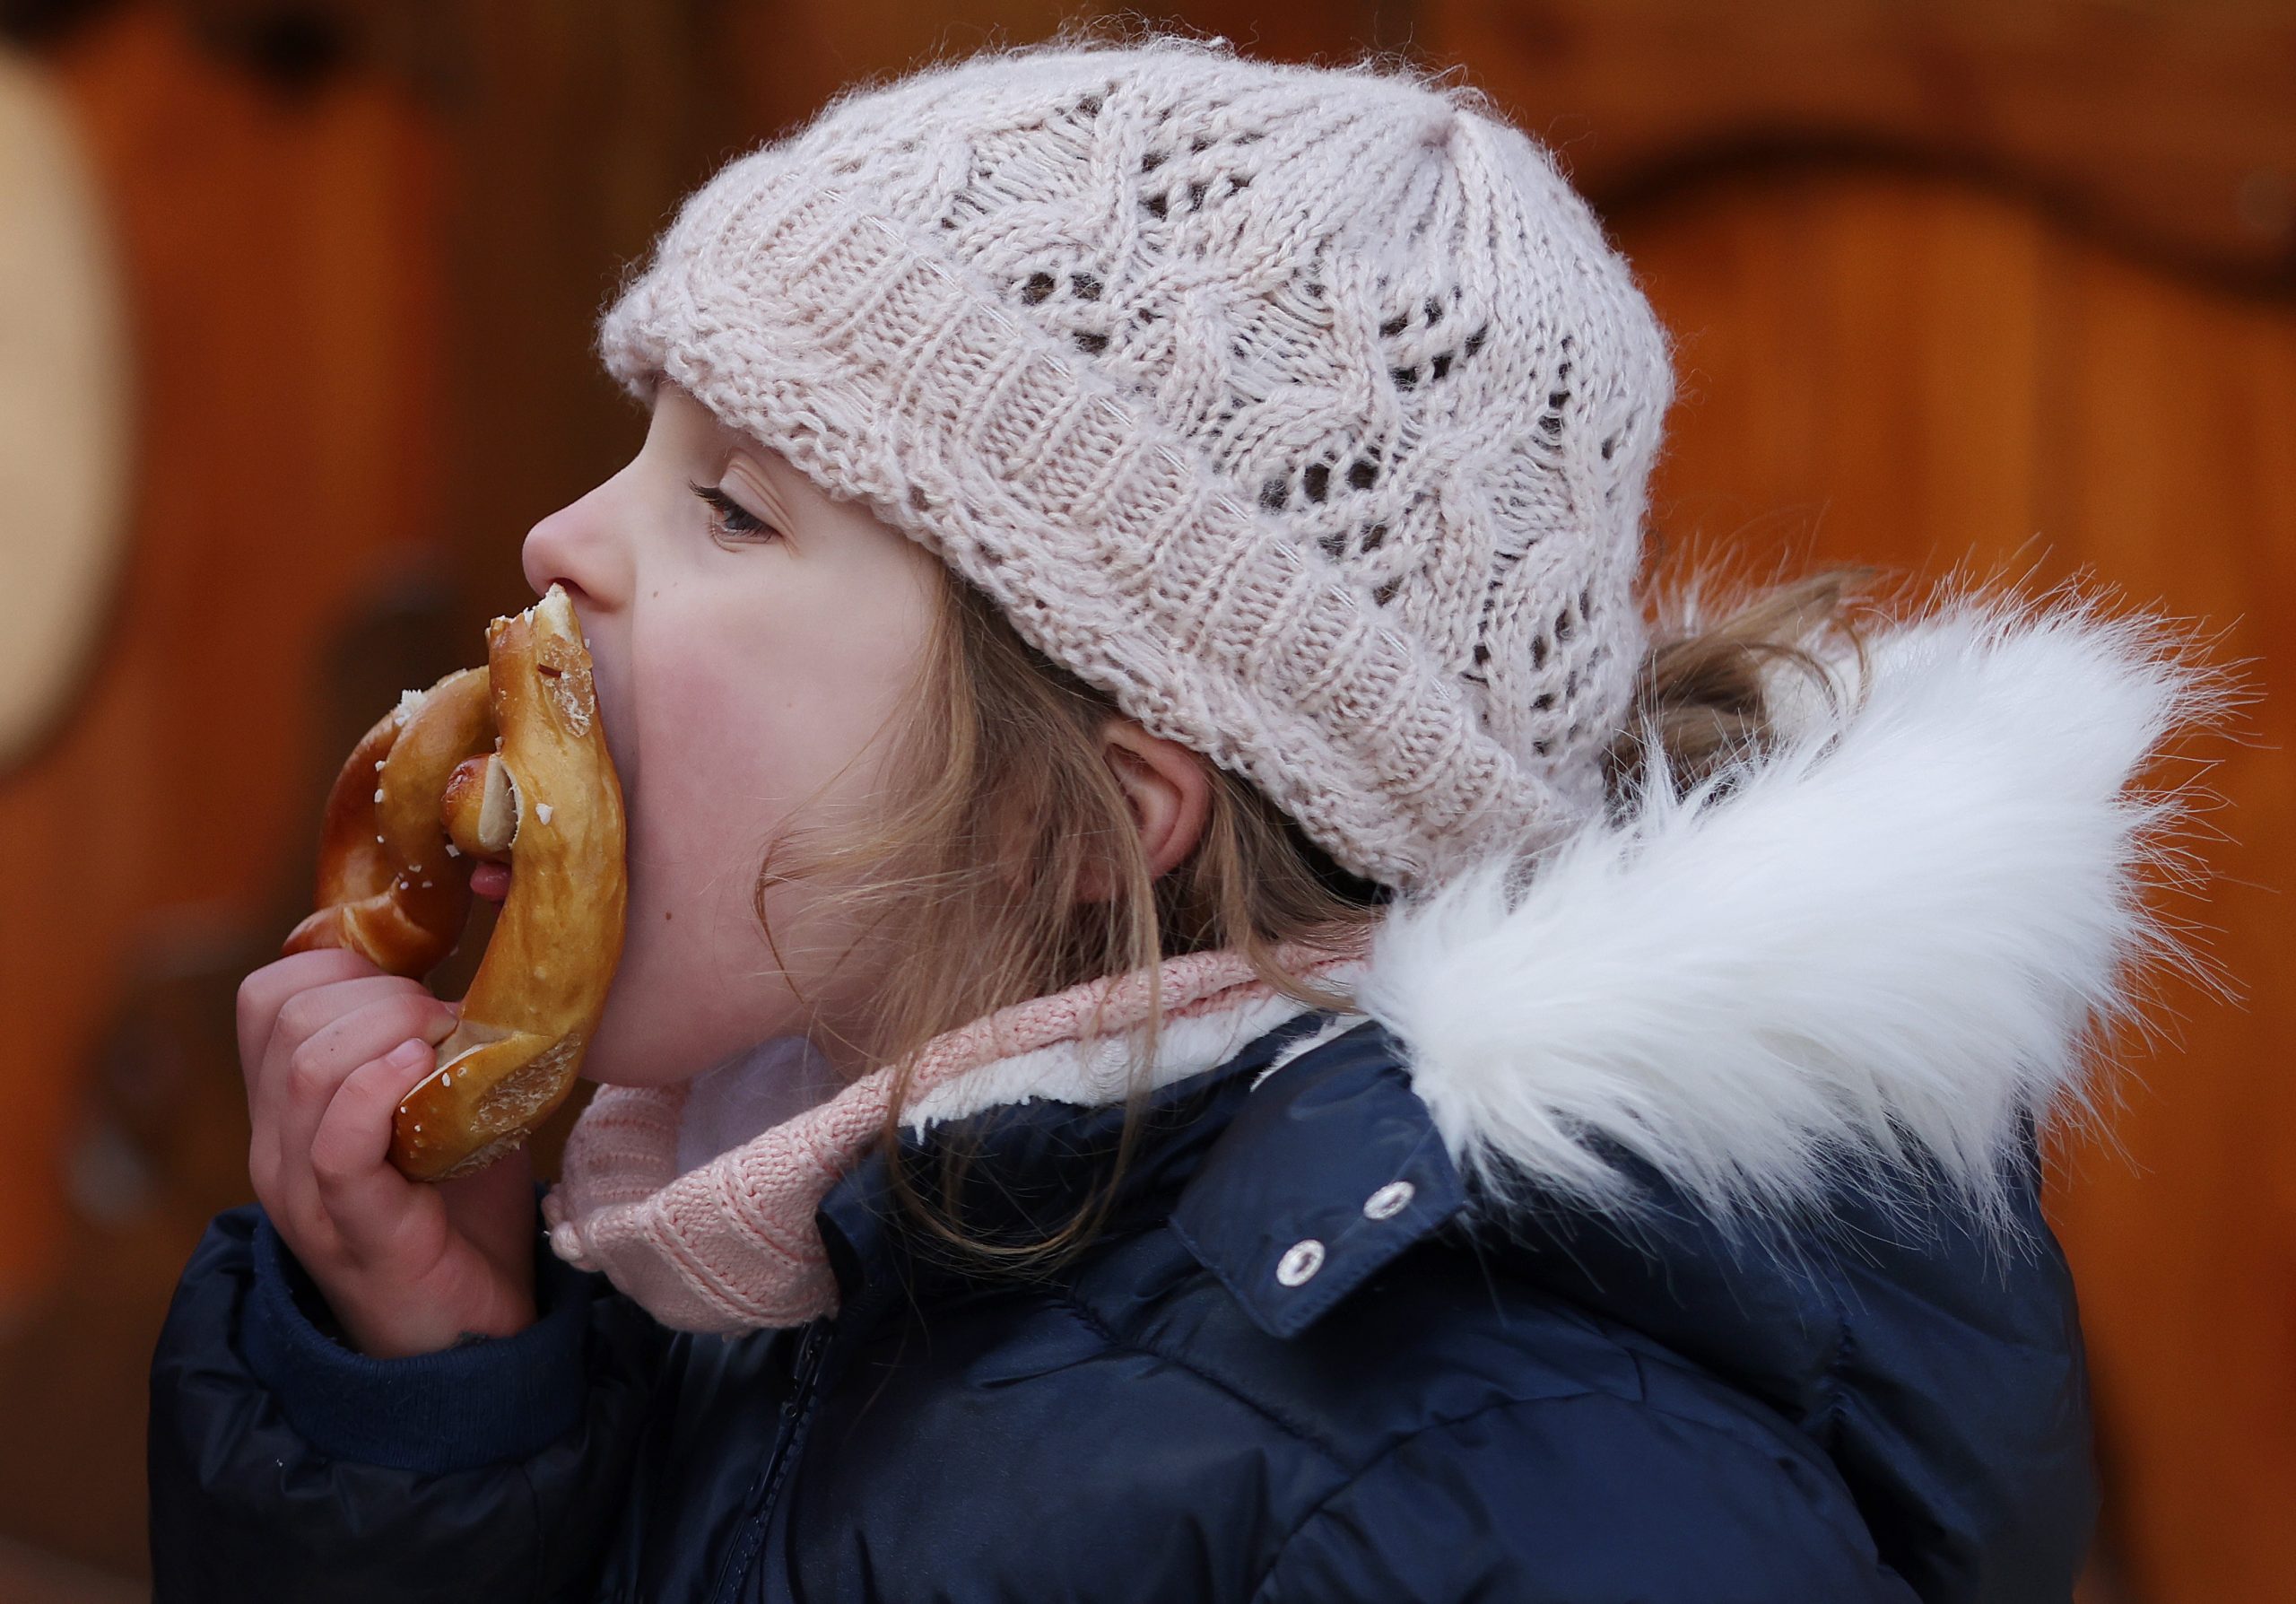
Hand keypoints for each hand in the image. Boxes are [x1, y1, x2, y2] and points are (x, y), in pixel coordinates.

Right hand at [238, 947, 539, 1356]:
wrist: (474, 1336)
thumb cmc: (462, 1216)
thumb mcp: (445, 1112)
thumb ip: (441, 1049)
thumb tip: (487, 976)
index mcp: (289, 1108)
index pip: (267, 995)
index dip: (343, 963)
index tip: (417, 982)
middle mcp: (277, 1145)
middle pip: (286, 1014)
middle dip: (380, 989)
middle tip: (444, 1020)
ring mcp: (303, 1191)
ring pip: (307, 1064)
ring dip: (391, 1028)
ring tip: (444, 1044)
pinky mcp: (351, 1230)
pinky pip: (336, 1146)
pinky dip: (380, 1091)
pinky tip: (425, 1075)